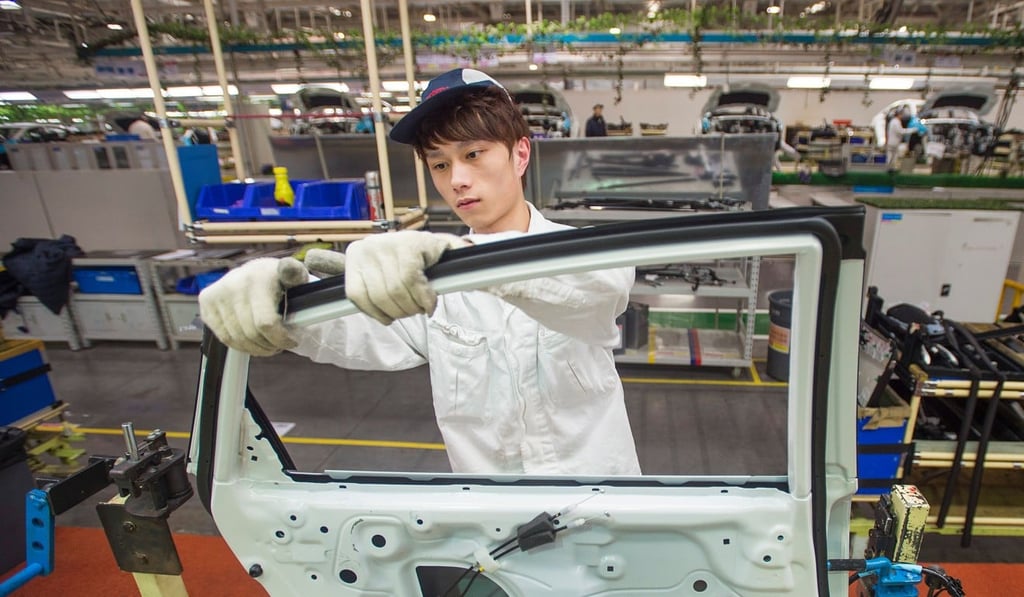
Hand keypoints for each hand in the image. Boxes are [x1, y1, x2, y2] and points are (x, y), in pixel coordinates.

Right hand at [198, 256, 316, 355]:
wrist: (254, 271)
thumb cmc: (278, 279)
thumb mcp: (294, 274)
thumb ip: (296, 275)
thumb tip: (290, 271)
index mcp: (257, 279)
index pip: (266, 322)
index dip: (281, 338)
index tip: (292, 340)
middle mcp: (233, 284)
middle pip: (251, 333)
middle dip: (270, 345)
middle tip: (280, 345)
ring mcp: (217, 294)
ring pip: (237, 338)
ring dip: (256, 348)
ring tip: (268, 345)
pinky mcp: (206, 302)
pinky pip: (223, 337)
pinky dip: (240, 345)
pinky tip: (252, 342)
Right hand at [344, 231, 468, 324]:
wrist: (392, 242)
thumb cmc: (423, 251)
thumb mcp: (443, 248)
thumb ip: (460, 252)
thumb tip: (479, 256)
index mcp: (407, 241)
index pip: (409, 278)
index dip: (422, 298)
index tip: (430, 307)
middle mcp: (380, 245)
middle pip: (394, 291)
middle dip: (410, 308)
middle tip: (417, 311)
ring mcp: (363, 257)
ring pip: (377, 298)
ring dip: (394, 313)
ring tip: (404, 311)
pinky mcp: (351, 269)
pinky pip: (358, 299)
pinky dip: (375, 313)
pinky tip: (387, 315)